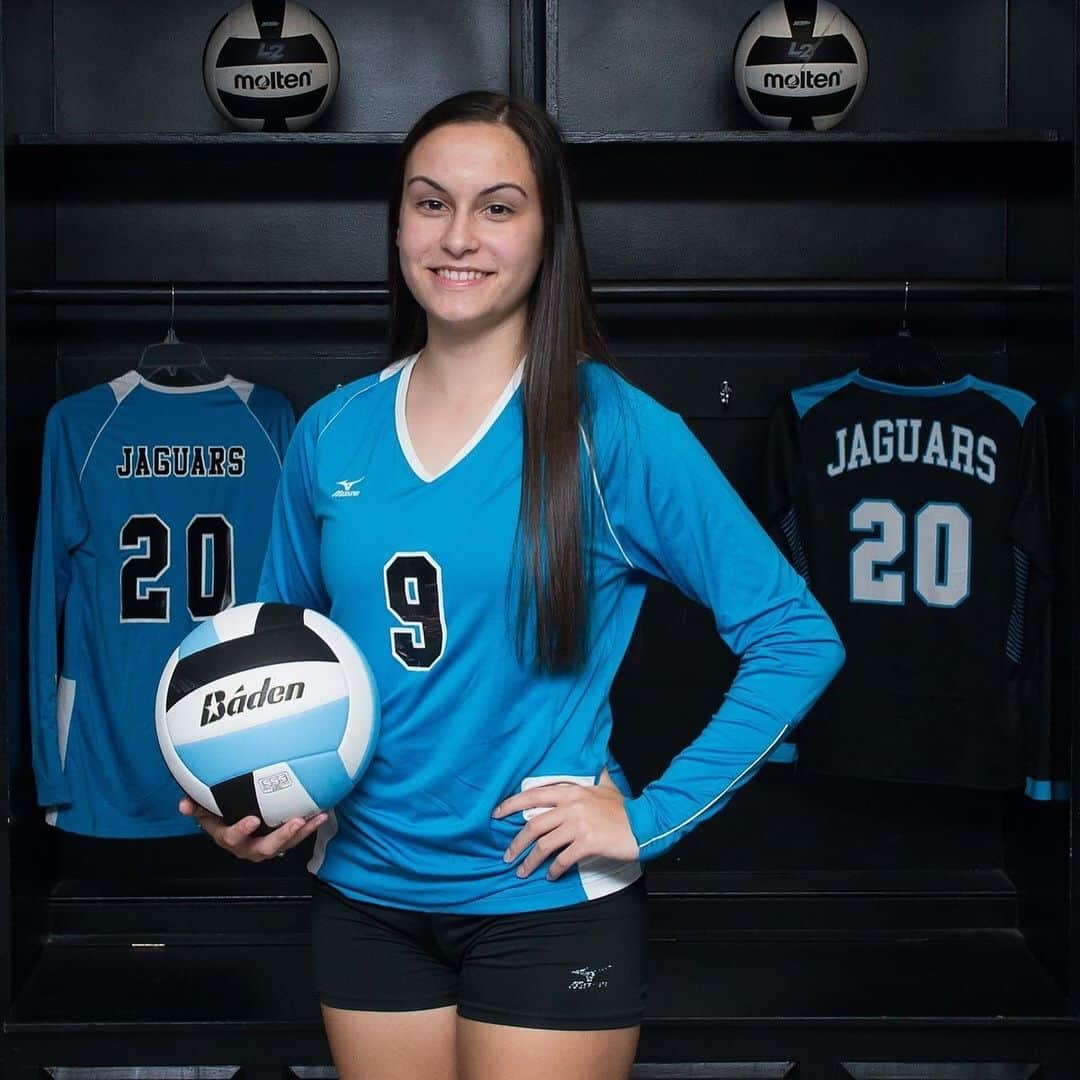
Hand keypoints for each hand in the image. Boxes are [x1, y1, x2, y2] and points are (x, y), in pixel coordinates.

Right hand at [179, 796, 326, 862]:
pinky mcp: (281, 841)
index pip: (233, 838)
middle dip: (282, 835)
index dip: (242, 830)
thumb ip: (195, 807)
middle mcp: (249, 847)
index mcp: (229, 839)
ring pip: (285, 844)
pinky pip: (297, 837)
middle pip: (265, 847)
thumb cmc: (219, 815)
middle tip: (296, 821)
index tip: (253, 819)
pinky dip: (309, 827)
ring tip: (314, 818)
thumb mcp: (205, 811)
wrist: (235, 826)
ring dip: (301, 833)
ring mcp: (267, 846)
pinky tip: (322, 814)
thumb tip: (183, 805)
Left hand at [492, 770, 638, 880]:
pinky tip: (550, 876)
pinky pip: (563, 859)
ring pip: (544, 844)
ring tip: (522, 872)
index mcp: (572, 792)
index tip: (496, 813)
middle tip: (507, 855)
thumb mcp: (605, 787)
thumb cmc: (624, 809)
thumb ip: (594, 778)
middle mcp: (572, 806)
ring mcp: (579, 824)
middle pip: (534, 824)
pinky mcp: (588, 842)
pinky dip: (553, 869)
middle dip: (516, 842)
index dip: (512, 804)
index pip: (534, 795)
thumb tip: (595, 764)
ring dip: (530, 861)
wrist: (645, 824)